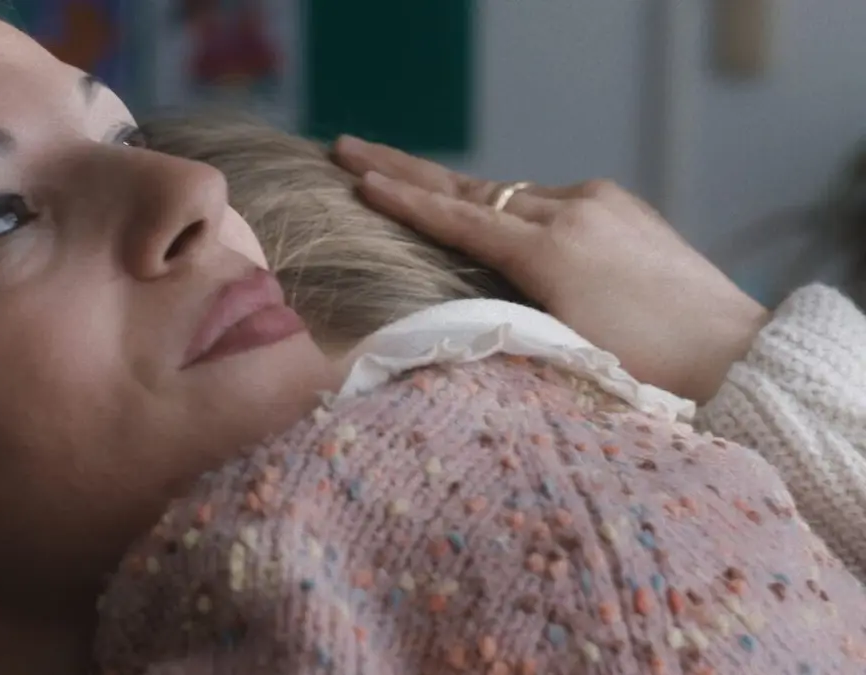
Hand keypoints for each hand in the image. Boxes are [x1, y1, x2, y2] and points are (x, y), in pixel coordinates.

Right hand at [331, 135, 769, 403]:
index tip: (357, 178)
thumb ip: (504, 312)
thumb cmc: (647, 371)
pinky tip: (493, 216)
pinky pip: (548, 199)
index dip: (403, 200)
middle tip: (350, 147)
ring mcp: (602, 202)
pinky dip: (511, 206)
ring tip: (404, 179)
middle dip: (406, 170)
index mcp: (553, 251)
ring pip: (510, 193)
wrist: (736, 356)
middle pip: (472, 187)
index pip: (459, 218)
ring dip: (457, 191)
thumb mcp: (562, 347)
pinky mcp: (622, 205)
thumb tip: (459, 295)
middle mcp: (573, 212)